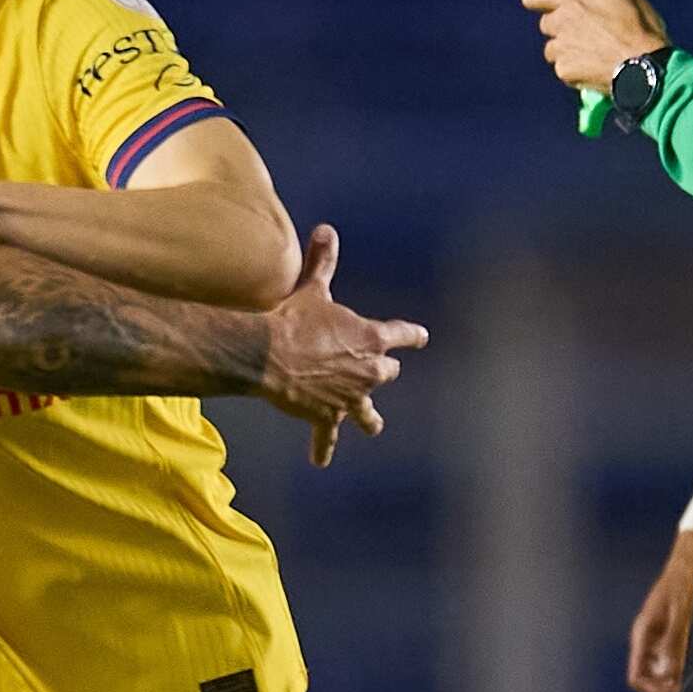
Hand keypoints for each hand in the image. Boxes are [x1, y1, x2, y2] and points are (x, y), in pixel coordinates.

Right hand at [256, 225, 426, 465]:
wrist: (271, 357)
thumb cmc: (295, 320)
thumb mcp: (312, 289)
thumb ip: (323, 263)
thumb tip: (327, 229)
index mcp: (371, 338)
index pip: (402, 335)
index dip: (412, 336)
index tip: (422, 338)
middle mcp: (368, 371)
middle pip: (385, 373)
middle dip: (381, 371)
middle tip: (379, 372)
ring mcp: (349, 398)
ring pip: (367, 412)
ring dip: (369, 417)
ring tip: (373, 424)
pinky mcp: (327, 417)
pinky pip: (326, 437)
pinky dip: (323, 447)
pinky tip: (320, 461)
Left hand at [523, 0, 670, 92]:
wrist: (645, 65)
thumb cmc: (638, 25)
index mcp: (571, 1)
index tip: (550, 3)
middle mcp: (561, 24)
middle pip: (546, 23)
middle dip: (561, 26)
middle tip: (588, 30)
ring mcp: (561, 49)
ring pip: (553, 48)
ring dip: (567, 48)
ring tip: (595, 51)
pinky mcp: (565, 71)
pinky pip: (562, 68)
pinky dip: (574, 68)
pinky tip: (595, 66)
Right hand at [628, 530, 692, 691]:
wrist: (691, 560)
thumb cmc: (686, 583)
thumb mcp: (682, 614)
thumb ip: (674, 644)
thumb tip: (670, 676)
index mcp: (643, 635)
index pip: (637, 677)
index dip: (653, 690)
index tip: (676, 691)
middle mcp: (647, 640)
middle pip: (648, 679)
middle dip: (664, 689)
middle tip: (690, 689)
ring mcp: (658, 637)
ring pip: (660, 672)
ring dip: (674, 681)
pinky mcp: (671, 634)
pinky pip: (670, 661)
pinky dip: (681, 669)